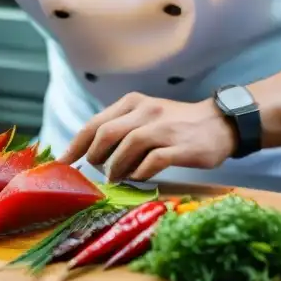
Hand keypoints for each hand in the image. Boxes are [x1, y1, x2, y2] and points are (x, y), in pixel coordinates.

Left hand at [58, 92, 236, 182]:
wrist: (219, 123)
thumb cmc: (176, 124)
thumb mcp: (145, 116)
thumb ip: (121, 128)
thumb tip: (89, 152)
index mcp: (133, 103)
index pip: (95, 124)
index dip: (75, 145)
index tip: (61, 164)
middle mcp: (146, 112)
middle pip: (106, 134)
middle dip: (94, 157)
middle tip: (98, 171)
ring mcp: (164, 129)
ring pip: (127, 147)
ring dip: (116, 167)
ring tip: (116, 177)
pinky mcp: (181, 147)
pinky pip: (153, 161)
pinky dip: (141, 172)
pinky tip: (140, 177)